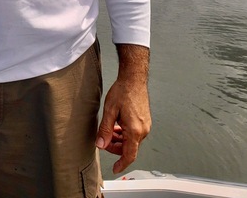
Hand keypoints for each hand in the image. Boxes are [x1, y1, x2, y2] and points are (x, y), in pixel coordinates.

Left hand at [96, 45, 150, 174]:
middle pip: (129, 148)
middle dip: (116, 148)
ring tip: (109, 131)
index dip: (121, 164)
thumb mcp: (109, 111)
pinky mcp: (146, 121)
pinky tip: (117, 126)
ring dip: (120, 140)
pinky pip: (135, 133)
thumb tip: (100, 144)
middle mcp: (143, 130)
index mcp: (134, 130)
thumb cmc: (123, 91)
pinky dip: (125, 134)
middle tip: (104, 141)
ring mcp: (146, 125)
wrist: (134, 78)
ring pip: (132, 141)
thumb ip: (105, 130)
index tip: (115, 169)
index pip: (129, 155)